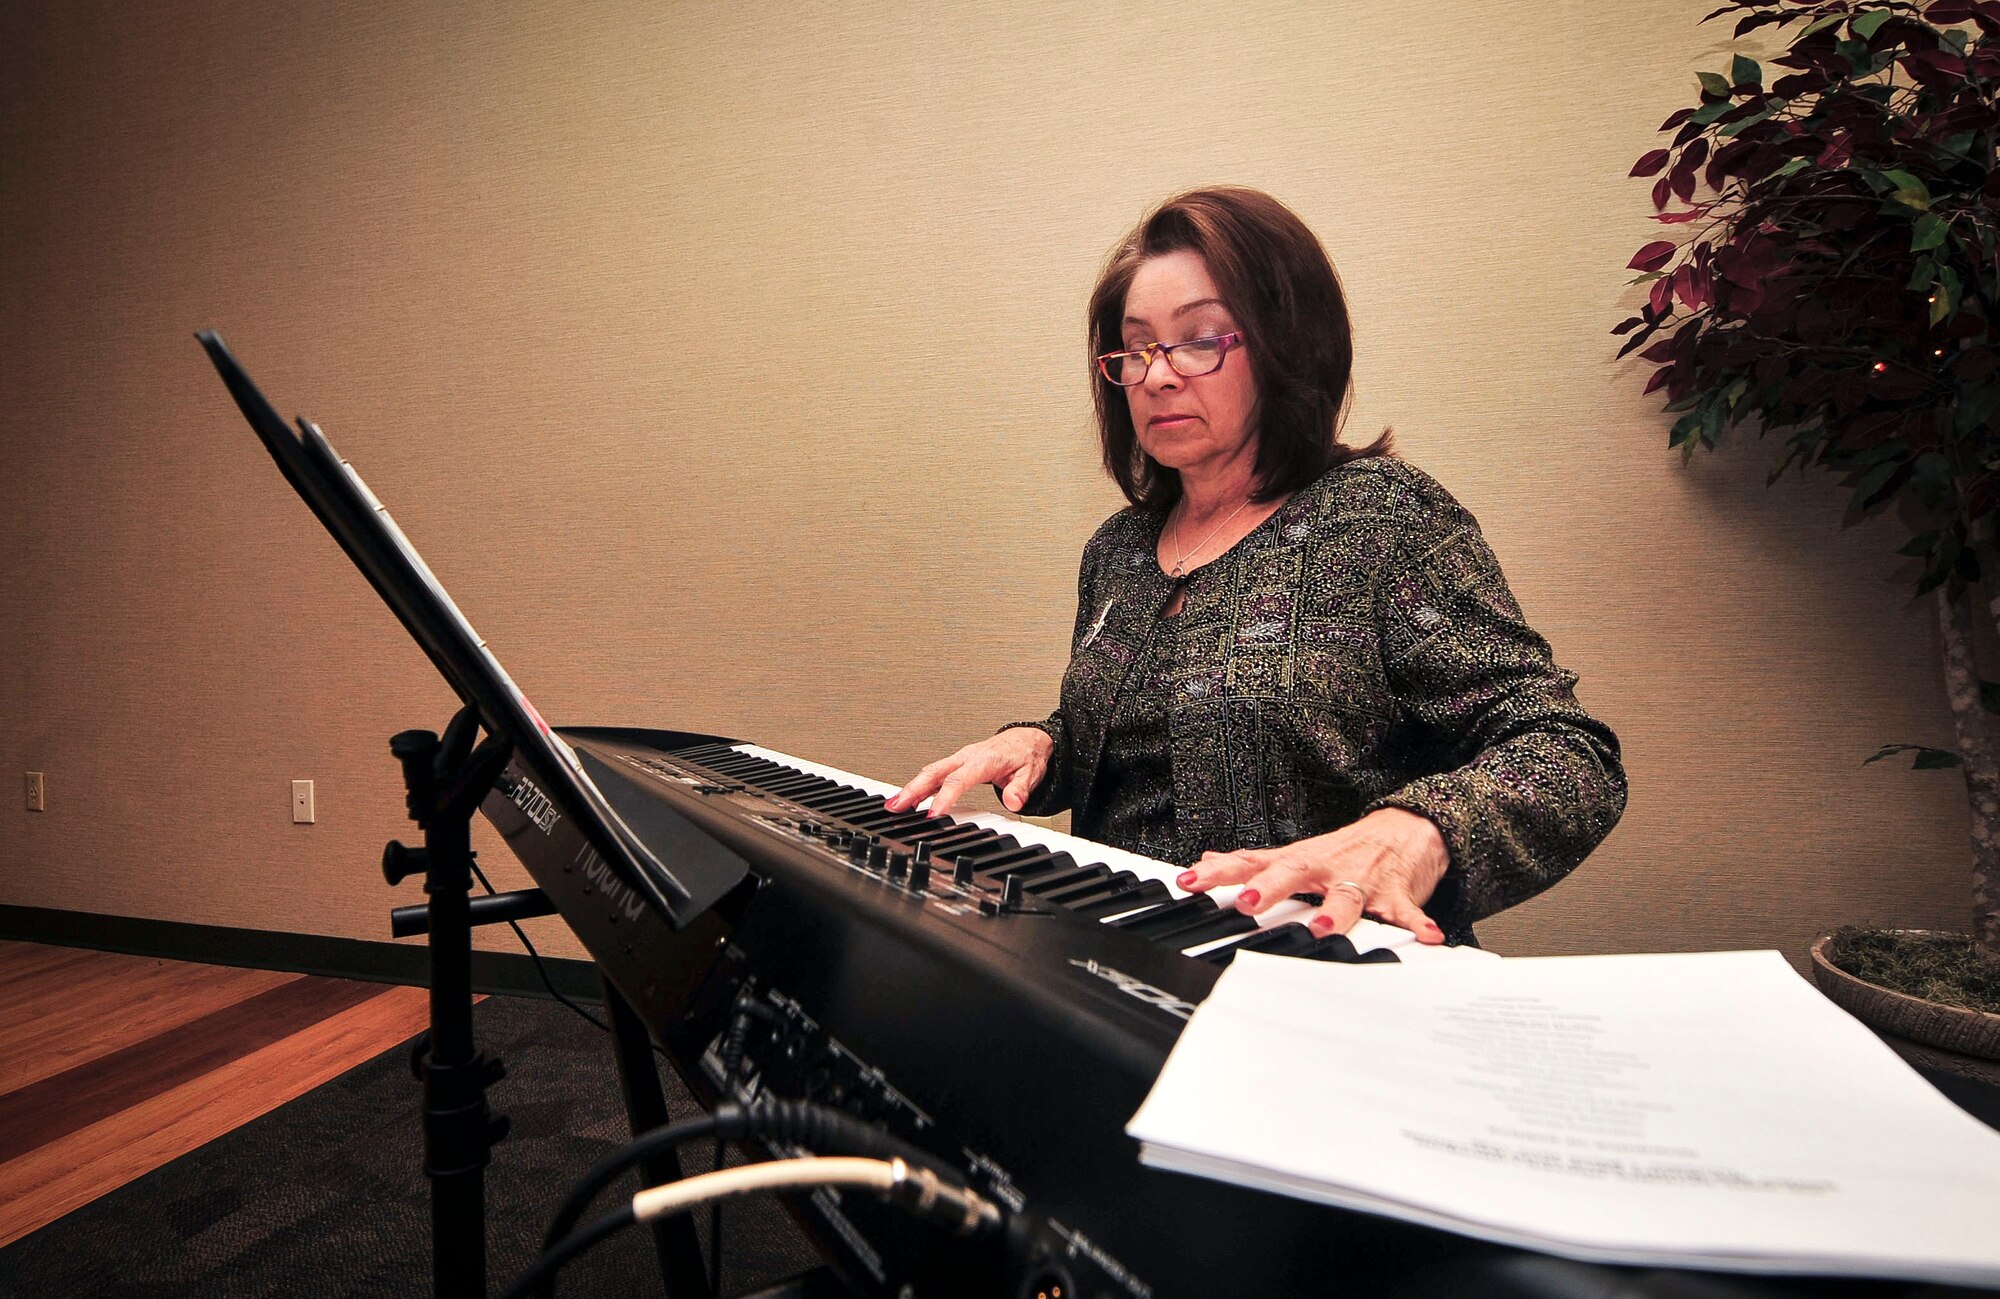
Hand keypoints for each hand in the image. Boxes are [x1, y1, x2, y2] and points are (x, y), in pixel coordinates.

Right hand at [886, 727, 1054, 817]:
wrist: (1028, 739)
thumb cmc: (1026, 754)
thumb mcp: (1031, 773)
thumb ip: (1020, 789)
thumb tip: (1014, 801)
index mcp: (983, 759)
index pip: (958, 780)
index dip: (943, 798)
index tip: (932, 814)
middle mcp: (967, 757)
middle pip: (934, 773)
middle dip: (913, 790)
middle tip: (897, 806)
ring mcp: (960, 759)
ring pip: (930, 772)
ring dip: (910, 788)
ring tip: (893, 805)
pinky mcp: (957, 763)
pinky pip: (934, 773)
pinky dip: (919, 785)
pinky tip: (909, 798)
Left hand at [1177, 809, 1451, 944]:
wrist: (1408, 827)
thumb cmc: (1347, 848)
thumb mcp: (1297, 853)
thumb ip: (1253, 862)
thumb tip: (1206, 860)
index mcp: (1300, 860)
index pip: (1251, 862)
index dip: (1219, 872)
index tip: (1191, 881)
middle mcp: (1326, 867)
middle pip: (1293, 872)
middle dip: (1270, 887)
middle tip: (1250, 903)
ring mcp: (1360, 879)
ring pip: (1346, 895)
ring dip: (1335, 911)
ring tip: (1323, 927)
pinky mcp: (1396, 893)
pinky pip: (1406, 910)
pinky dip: (1415, 923)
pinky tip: (1424, 934)